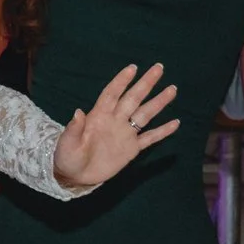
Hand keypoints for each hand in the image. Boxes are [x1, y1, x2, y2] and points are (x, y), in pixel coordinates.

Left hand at [53, 62, 179, 187]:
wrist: (76, 175)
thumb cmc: (67, 156)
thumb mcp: (67, 143)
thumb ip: (74, 129)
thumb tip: (78, 112)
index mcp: (98, 115)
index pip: (112, 94)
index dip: (121, 81)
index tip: (133, 68)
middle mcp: (115, 120)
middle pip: (133, 98)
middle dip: (145, 83)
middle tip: (159, 68)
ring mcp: (125, 133)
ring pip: (145, 114)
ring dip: (158, 102)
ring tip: (172, 89)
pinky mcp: (132, 149)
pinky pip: (150, 138)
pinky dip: (163, 131)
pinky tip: (176, 122)